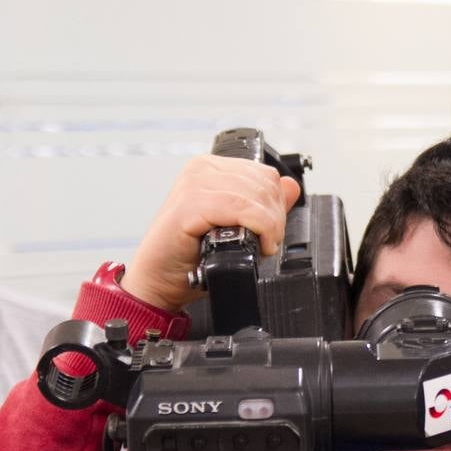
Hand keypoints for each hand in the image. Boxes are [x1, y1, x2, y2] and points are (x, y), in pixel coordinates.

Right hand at [121, 153, 300, 310]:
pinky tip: (254, 246)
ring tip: (257, 246)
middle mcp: (201, 170)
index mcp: (212, 169)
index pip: (265, 174)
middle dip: (275, 220)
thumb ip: (264, 205)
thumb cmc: (191, 257)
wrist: (159, 281)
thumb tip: (291, 185)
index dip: (277, 206)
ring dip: (268, 228)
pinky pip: (241, 209)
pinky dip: (258, 229)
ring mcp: (193, 184)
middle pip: (265, 184)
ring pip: (256, 196)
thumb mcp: (239, 227)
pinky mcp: (189, 205)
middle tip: (265, 243)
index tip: (270, 232)